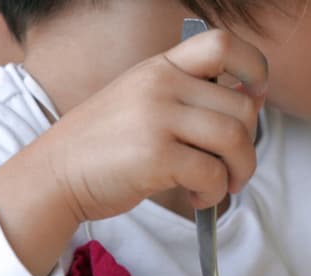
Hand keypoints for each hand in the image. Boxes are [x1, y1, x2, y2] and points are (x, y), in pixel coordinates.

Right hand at [0, 30, 267, 275]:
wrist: (55, 174)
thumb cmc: (106, 145)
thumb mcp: (144, 101)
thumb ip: (190, 97)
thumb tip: (251, 102)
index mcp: (161, 67)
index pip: (222, 42)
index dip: (254, 67)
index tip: (255, 95)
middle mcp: (161, 85)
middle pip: (241, 107)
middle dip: (249, 145)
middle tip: (234, 168)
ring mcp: (157, 118)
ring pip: (234, 140)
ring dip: (239, 171)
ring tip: (221, 186)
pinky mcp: (155, 156)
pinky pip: (212, 174)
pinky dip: (214, 193)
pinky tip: (197, 197)